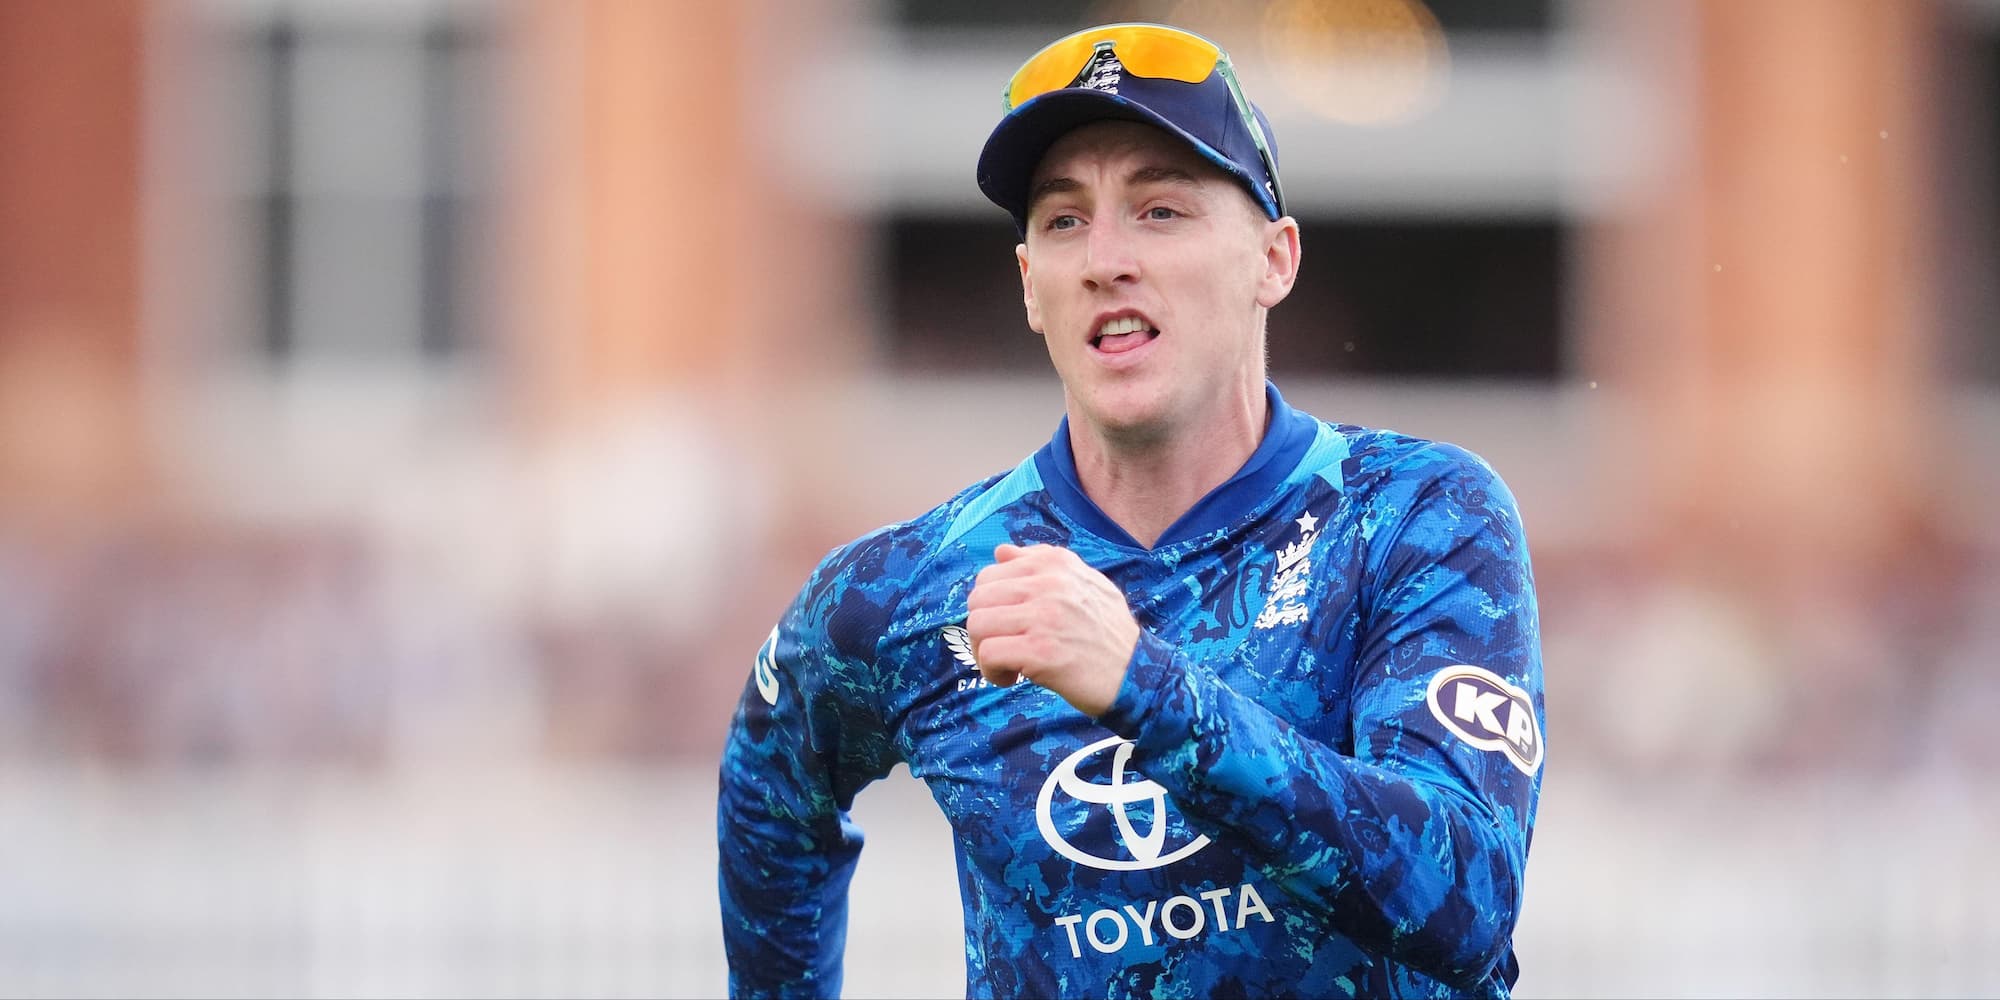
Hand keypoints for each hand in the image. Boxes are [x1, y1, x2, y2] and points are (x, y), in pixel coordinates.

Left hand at [964, 543, 1140, 716]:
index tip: (1009, 626)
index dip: (991, 606)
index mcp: (1055, 563)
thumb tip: (1000, 551)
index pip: (990, 575)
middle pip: (977, 599)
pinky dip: (992, 671)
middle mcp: (1048, 583)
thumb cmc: (1107, 631)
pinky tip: (1012, 678)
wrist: (1137, 672)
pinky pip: (989, 654)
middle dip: (983, 629)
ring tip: (1008, 664)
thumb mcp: (1085, 582)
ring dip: (984, 651)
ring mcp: (1044, 617)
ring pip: (977, 624)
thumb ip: (1041, 563)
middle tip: (1004, 648)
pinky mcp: (1041, 652)